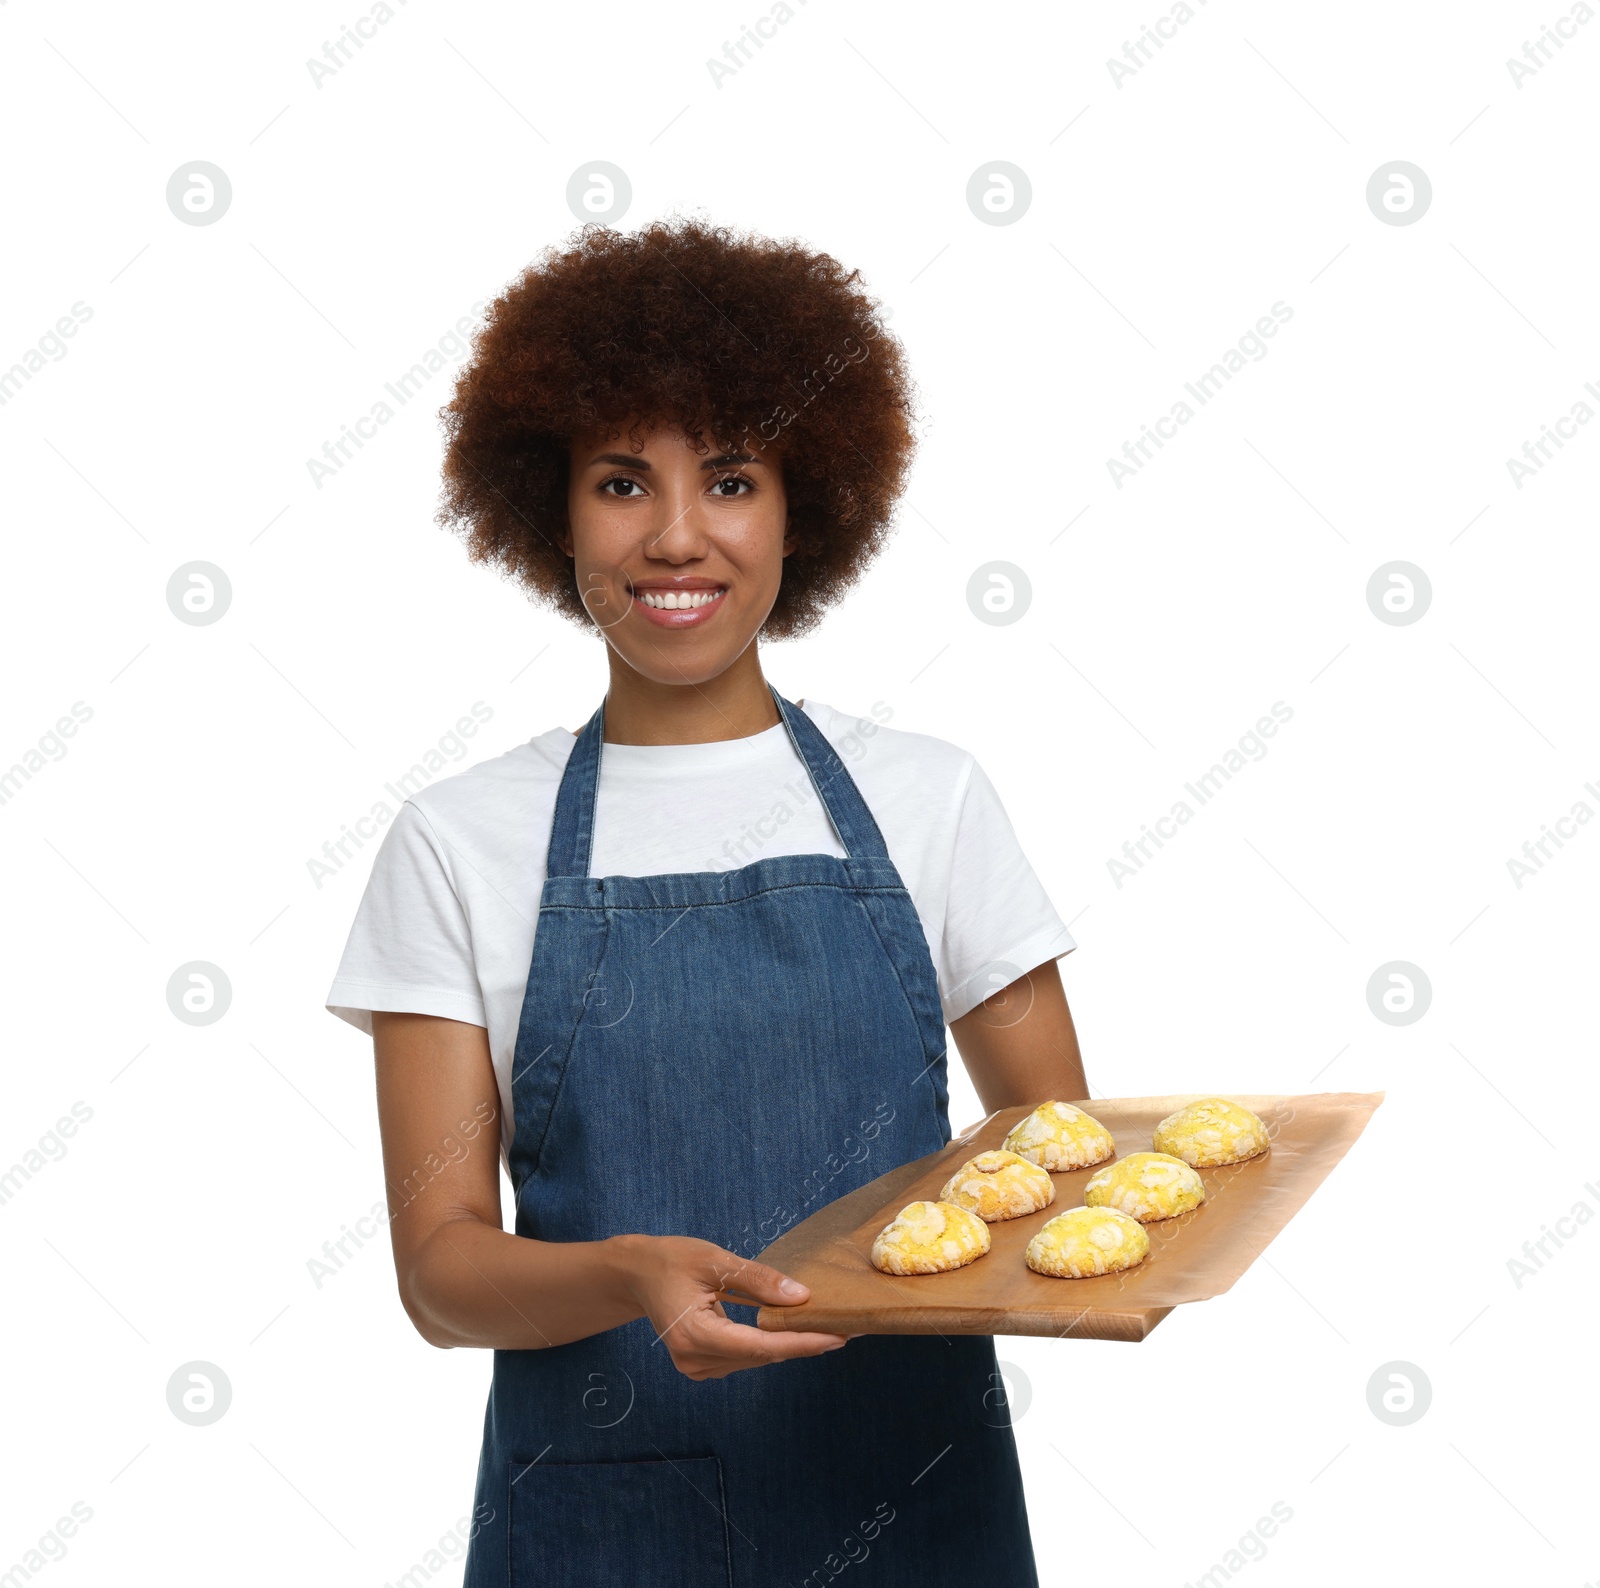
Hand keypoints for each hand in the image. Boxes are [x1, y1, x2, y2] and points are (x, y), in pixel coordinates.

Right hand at [616, 1234, 849, 1380]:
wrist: (637, 1272)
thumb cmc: (672, 1260)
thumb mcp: (716, 1260)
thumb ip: (758, 1280)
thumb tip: (801, 1297)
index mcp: (695, 1335)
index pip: (760, 1346)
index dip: (802, 1342)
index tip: (838, 1336)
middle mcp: (695, 1360)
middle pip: (762, 1355)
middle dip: (803, 1342)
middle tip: (846, 1328)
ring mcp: (697, 1367)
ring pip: (756, 1359)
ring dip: (789, 1343)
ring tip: (826, 1327)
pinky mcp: (702, 1364)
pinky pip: (745, 1356)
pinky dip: (770, 1343)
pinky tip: (792, 1328)